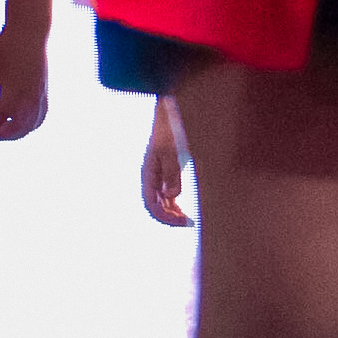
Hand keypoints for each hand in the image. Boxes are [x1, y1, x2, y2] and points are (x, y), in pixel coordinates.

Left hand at [0, 30, 48, 139]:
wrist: (30, 33)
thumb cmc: (5, 48)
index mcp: (13, 94)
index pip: (0, 120)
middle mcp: (29, 99)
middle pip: (17, 128)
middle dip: (2, 134)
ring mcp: (39, 97)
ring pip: (31, 126)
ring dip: (17, 133)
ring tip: (4, 131)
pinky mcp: (45, 92)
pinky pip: (41, 117)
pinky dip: (31, 126)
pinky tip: (22, 124)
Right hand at [141, 100, 192, 226]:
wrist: (166, 115)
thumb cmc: (168, 131)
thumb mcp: (172, 151)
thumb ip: (172, 174)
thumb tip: (172, 196)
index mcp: (148, 175)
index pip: (152, 205)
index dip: (166, 217)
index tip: (183, 221)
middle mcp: (149, 179)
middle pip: (155, 207)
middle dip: (170, 217)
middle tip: (188, 223)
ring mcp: (155, 176)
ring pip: (160, 202)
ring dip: (171, 212)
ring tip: (187, 219)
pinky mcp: (162, 172)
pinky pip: (164, 194)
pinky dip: (172, 204)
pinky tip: (181, 208)